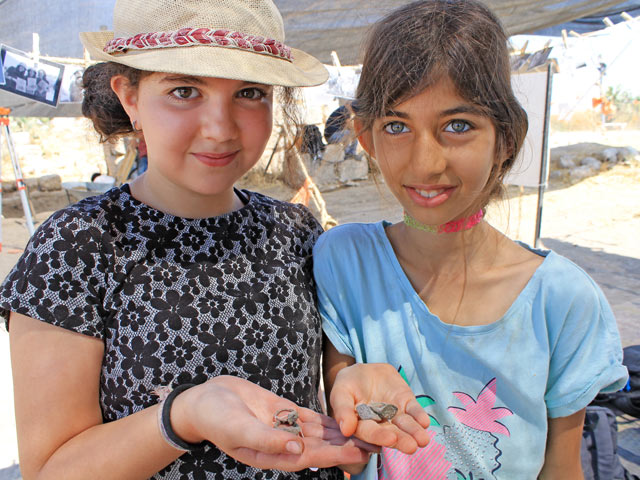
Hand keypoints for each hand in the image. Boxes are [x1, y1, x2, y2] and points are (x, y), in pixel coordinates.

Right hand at [173, 375, 373, 470]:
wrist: (205, 399)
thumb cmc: (216, 416)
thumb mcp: (238, 427)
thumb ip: (268, 440)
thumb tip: (298, 450)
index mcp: (272, 455)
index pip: (311, 458)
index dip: (336, 455)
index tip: (359, 451)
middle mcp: (284, 445)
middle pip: (323, 447)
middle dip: (349, 444)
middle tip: (378, 440)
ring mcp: (286, 429)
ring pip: (322, 433)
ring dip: (345, 431)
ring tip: (371, 428)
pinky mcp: (285, 413)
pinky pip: (313, 417)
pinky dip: (331, 418)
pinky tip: (349, 415)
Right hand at [329, 363, 430, 453]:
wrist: (364, 371)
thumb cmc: (348, 384)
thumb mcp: (340, 392)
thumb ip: (342, 410)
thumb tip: (346, 429)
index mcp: (361, 426)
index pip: (370, 433)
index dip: (379, 436)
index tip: (389, 439)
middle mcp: (380, 424)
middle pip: (391, 433)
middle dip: (401, 440)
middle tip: (411, 446)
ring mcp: (394, 414)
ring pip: (405, 425)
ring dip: (414, 432)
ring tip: (423, 440)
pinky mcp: (406, 402)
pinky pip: (414, 410)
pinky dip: (419, 416)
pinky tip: (425, 422)